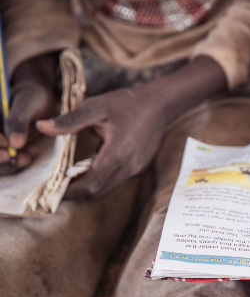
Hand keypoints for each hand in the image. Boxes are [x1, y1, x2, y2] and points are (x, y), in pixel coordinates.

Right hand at [0, 53, 58, 174]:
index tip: (6, 143)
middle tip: (14, 156)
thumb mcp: (27, 103)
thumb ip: (18, 120)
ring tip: (28, 157)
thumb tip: (14, 144)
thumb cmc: (32, 97)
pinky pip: (6, 164)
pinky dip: (17, 163)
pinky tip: (30, 154)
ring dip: (9, 164)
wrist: (39, 103)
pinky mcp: (5, 151)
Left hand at [36, 83, 166, 197]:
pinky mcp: (139, 166)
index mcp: (117, 152)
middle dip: (77, 193)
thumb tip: (41, 127)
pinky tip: (90, 168)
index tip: (52, 191)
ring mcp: (136, 168)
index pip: (91, 182)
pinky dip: (101, 180)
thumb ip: (69, 120)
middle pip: (99, 191)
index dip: (71, 190)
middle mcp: (129, 165)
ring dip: (89, 187)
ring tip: (69, 180)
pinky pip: (117, 180)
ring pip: (108, 188)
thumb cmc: (128, 103)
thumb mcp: (96, 107)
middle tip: (55, 189)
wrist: (161, 103)